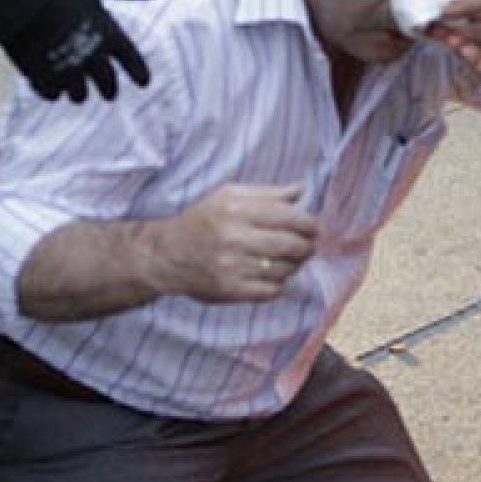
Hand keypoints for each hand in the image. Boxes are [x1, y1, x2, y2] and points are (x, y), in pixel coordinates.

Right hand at [0, 0, 156, 102]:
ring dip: (79, 93)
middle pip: (107, 82)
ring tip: (77, 95)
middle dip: (109, 89)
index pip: (131, 58)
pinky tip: (50, 90)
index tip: (144, 83)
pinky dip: (52, 92)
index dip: (138, 71)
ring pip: (79, 92)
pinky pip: (51, 93)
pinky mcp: (40, 75)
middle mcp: (92, 56)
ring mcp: (67, 68)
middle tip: (109, 95)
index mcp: (108, 33)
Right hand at [154, 183, 318, 302]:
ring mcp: (231, 266)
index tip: (314, 228)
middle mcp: (233, 237)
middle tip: (310, 246)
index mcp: (235, 209)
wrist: (166, 255)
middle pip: (291, 245)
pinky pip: (271, 290)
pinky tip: (274, 276)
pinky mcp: (230, 290)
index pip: (289, 217)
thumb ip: (267, 193)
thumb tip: (300, 190)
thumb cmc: (202, 221)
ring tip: (293, 260)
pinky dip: (279, 284)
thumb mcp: (228, 196)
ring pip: (284, 269)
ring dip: (295, 266)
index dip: (309, 224)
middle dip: (308, 246)